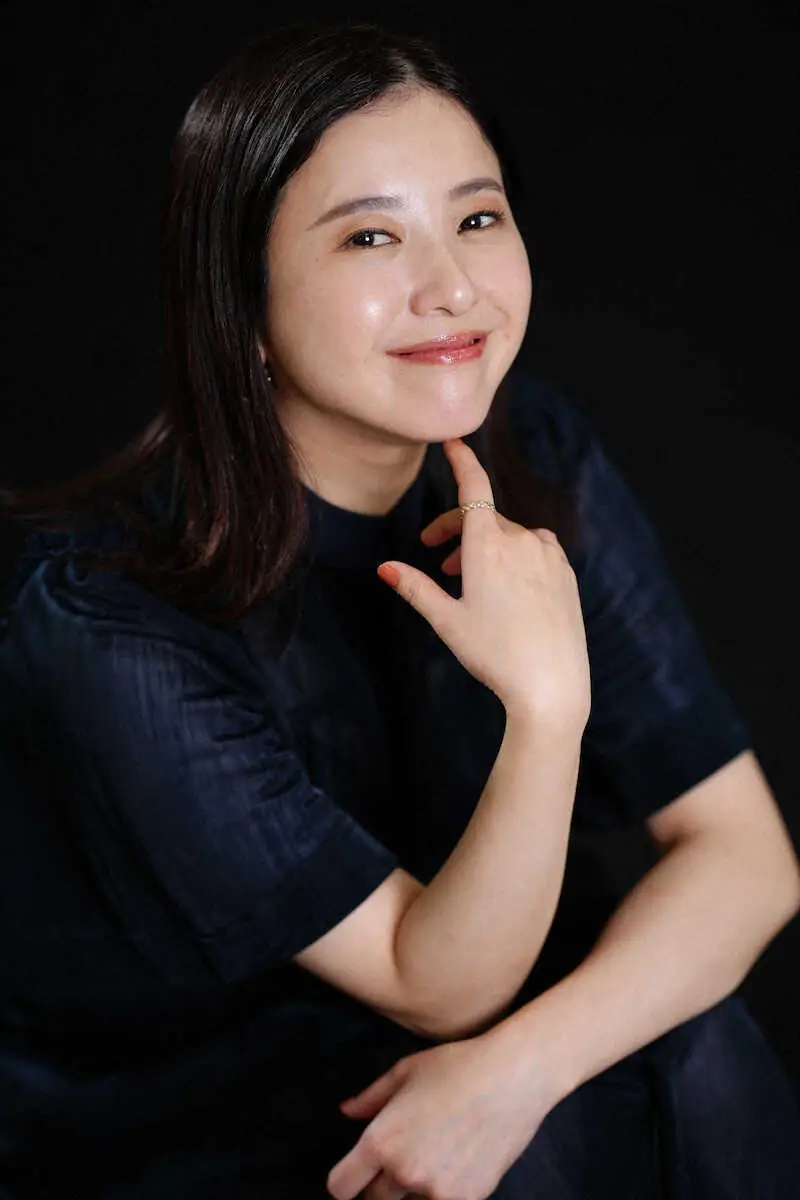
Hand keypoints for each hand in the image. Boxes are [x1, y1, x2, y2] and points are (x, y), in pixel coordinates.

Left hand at [326, 1031, 557, 1199]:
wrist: (512, 1077)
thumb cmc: (457, 1066)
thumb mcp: (405, 1072)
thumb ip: (369, 1098)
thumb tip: (346, 1112)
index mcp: (381, 1141)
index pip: (341, 1187)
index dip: (346, 1178)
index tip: (358, 1170)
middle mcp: (405, 1173)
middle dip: (382, 1183)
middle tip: (405, 1154)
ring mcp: (438, 1191)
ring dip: (414, 1189)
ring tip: (435, 1152)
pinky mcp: (469, 1199)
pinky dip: (444, 1190)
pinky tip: (458, 1159)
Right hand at [378, 438, 589, 728]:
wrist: (551, 685)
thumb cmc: (494, 655)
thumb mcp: (447, 621)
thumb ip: (416, 588)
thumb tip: (385, 568)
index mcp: (488, 546)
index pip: (473, 488)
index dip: (462, 460)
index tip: (452, 442)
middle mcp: (522, 541)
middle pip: (485, 520)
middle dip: (459, 532)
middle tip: (440, 563)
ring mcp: (549, 555)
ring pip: (511, 536)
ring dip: (488, 547)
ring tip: (474, 582)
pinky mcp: (566, 573)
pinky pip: (536, 550)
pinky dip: (517, 557)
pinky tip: (509, 589)